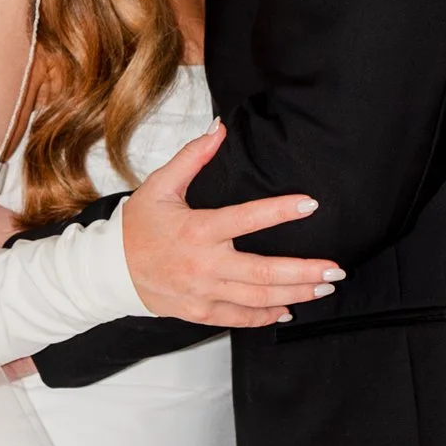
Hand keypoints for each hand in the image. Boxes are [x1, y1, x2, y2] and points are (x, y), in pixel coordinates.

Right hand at [121, 122, 340, 328]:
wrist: (109, 271)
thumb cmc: (137, 227)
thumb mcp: (160, 186)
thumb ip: (192, 157)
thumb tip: (219, 127)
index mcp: (197, 230)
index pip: (246, 219)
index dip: (280, 211)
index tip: (311, 205)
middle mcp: (203, 265)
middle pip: (263, 273)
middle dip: (304, 272)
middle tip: (336, 269)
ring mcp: (203, 293)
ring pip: (258, 299)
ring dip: (295, 294)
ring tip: (325, 287)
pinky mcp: (200, 312)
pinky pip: (240, 318)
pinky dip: (266, 316)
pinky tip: (289, 308)